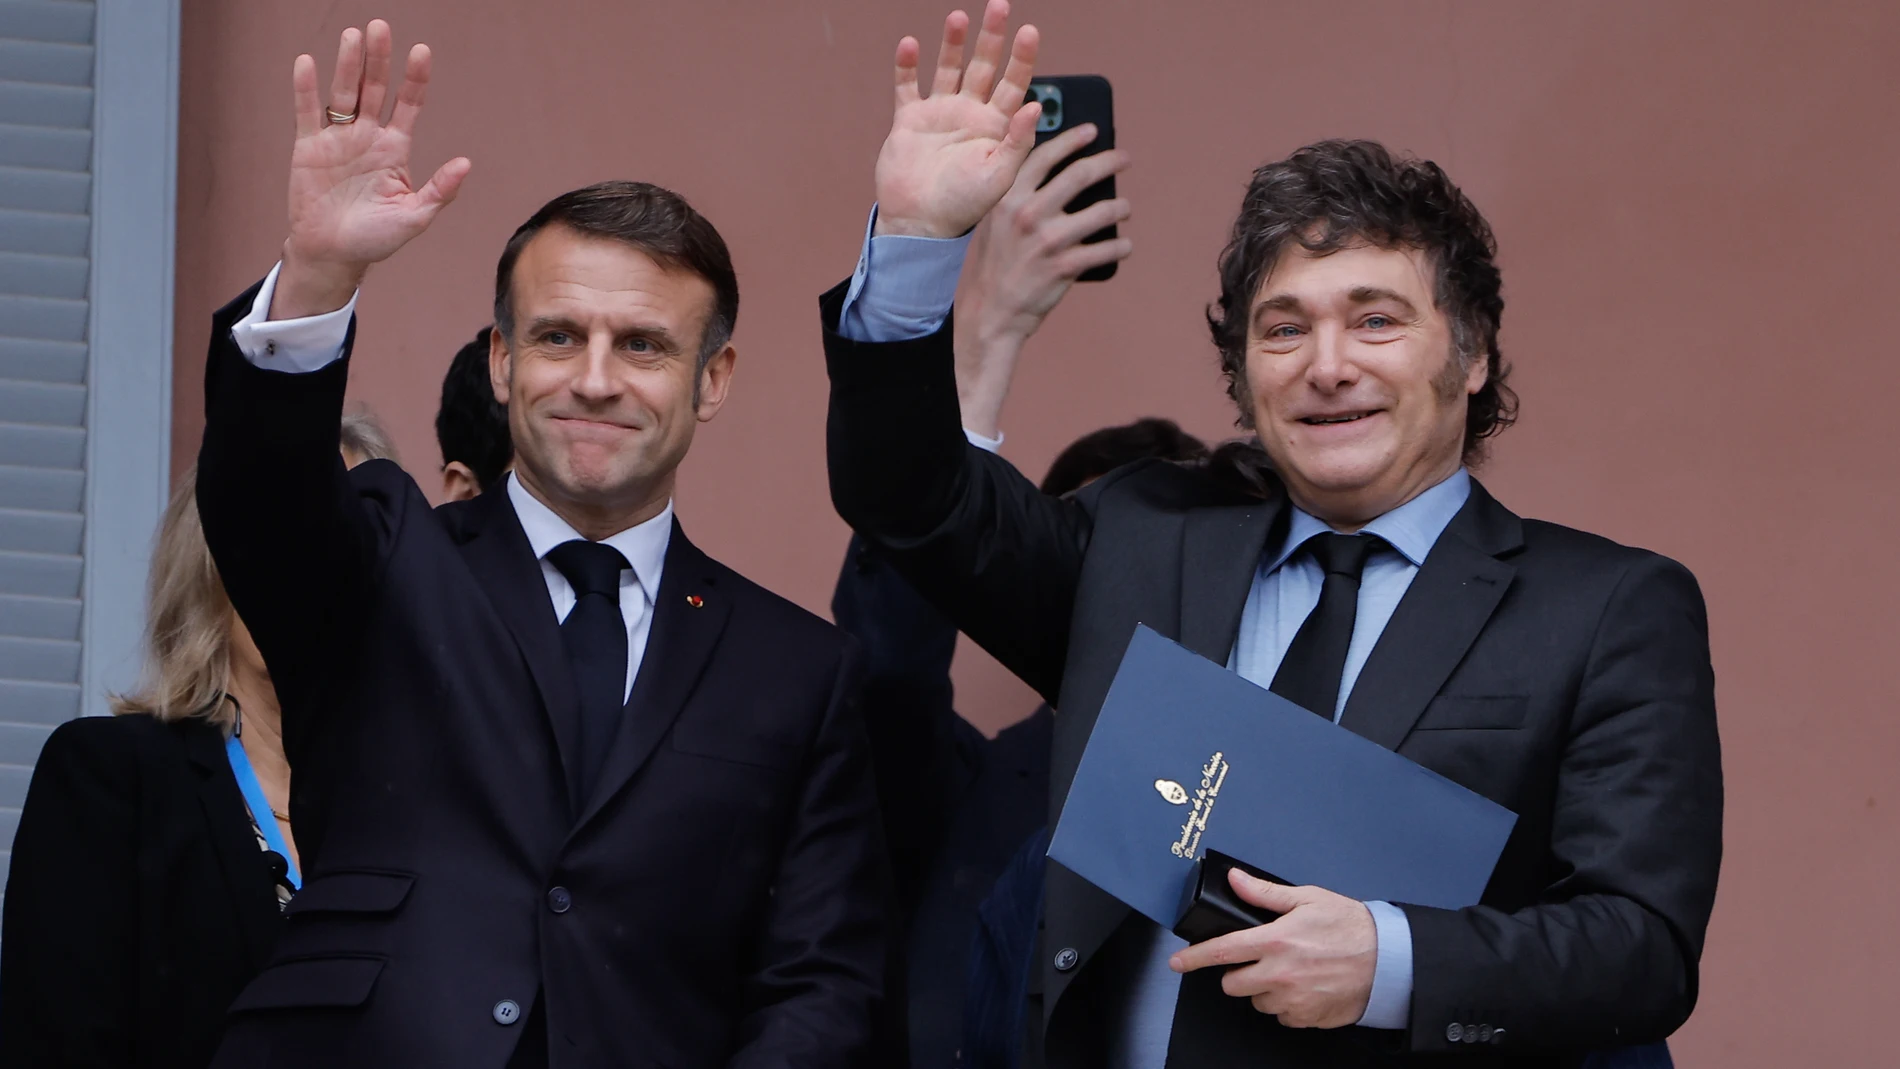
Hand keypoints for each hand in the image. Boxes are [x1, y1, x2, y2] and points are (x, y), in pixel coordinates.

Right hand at [274, 20, 469, 318]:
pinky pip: (307, 112)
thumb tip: (466, 163)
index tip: (421, 51)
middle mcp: (368, 137)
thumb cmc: (376, 239)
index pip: (409, 104)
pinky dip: (306, 88)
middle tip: (382, 27)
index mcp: (395, 149)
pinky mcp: (308, 147)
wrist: (333, 255)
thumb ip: (439, 190)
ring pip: (343, 93)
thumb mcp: (414, 217)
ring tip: (353, 35)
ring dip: (348, 65)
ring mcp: (338, 139)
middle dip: (379, 60)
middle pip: (375, 89)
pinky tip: (308, 63)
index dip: (415, 79)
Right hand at [873, 0, 1040, 239]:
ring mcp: (938, 115)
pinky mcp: (909, 121)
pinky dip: (907, 66)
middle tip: (999, 6)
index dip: (1023, 57)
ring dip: (952, 44)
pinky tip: (910, 45)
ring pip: (948, 69)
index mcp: (995, 128)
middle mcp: (969, 115)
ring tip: (958, 17)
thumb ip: (1018, 141)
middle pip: (984, 67)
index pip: (1014, 84)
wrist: (920, 224)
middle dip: (992, 37)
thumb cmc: (963, 207)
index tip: (1030, 31)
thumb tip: (1035, 105)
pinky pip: (907, 87)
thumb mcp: (999, 176)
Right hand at [952, 125, 1130, 437]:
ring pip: (1103, 211)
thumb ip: (1017, 196)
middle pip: (1080, 175)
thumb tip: (1058, 172)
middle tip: (1123, 159)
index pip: (1045, 156)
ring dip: (1120, 207)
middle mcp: (1028, 214)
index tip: (1092, 131)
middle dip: (1109, 161)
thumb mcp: (993, 222)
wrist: (989, 314)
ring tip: (1125, 208)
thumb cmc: (993, 265)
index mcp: (1008, 198)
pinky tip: (1124, 245)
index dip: (1072, 139)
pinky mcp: (1065, 267)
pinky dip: (1121, 247)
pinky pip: (1107, 249)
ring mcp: (1048, 241)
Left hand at [1168, 870, 1377, 1029]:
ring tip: (1291, 971)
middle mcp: (1279, 974)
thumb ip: (1265, 894)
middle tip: (1260, 959)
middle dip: (1239, 973)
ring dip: (1265, 989)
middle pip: (1232, 984)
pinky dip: (1287, 1004)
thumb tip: (1235, 880)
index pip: (1221, 952)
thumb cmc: (1351, 927)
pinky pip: (1281, 1015)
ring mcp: (1292, 999)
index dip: (1193, 958)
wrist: (1388, 961)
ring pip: (1257, 1001)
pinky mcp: (1306, 1017)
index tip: (1176, 962)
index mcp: (1274, 941)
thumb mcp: (1308, 899)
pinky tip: (1304, 986)